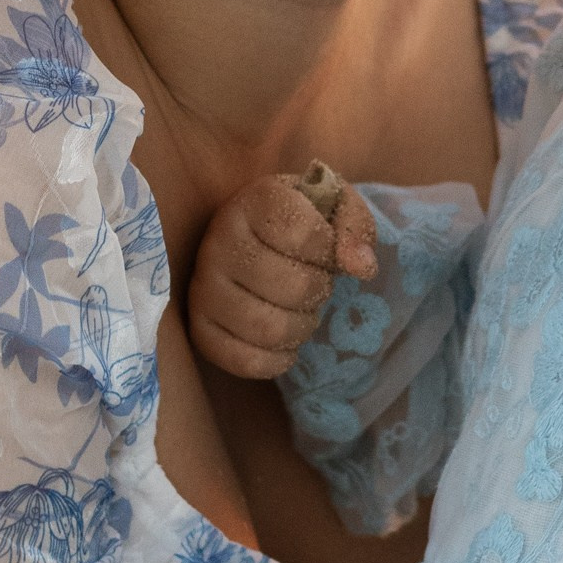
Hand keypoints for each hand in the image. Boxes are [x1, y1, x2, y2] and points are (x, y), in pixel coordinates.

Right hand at [186, 172, 378, 381]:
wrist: (255, 239)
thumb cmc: (302, 221)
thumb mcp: (334, 206)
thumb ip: (355, 227)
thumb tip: (362, 266)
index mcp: (253, 202)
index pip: (304, 234)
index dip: (329, 251)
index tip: (326, 250)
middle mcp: (218, 241)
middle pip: (295, 288)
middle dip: (320, 292)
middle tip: (315, 283)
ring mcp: (204, 287)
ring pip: (271, 329)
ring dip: (303, 327)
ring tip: (300, 310)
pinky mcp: (199, 327)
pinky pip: (245, 360)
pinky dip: (277, 359)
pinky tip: (285, 342)